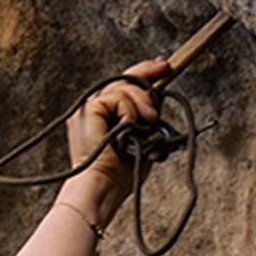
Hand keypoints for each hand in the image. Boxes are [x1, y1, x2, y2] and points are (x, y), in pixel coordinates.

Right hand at [66, 62, 176, 182]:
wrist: (102, 187)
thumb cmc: (119, 175)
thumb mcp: (139, 141)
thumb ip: (144, 122)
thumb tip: (157, 106)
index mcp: (102, 116)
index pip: (122, 88)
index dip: (142, 74)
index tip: (162, 67)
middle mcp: (92, 109)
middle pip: (122, 80)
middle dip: (147, 71)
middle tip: (166, 67)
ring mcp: (88, 107)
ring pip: (123, 86)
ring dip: (143, 101)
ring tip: (151, 120)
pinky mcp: (89, 108)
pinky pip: (119, 97)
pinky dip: (131, 112)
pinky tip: (130, 128)